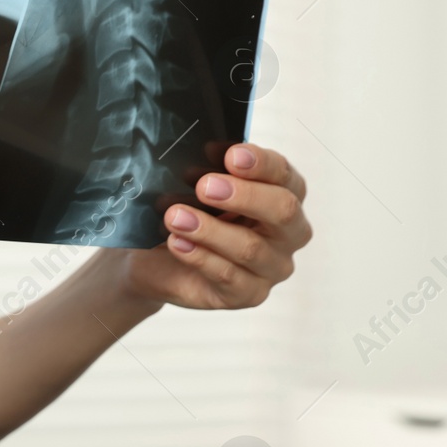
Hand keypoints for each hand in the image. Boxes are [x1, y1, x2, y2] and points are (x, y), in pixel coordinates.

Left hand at [122, 142, 311, 309]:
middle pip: (283, 211)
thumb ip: (212, 171)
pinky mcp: (249, 294)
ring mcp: (273, 267)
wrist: (158, 259)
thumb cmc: (189, 213)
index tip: (232, 155)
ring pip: (251, 248)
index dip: (261, 164)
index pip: (285, 175)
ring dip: (210, 230)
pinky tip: (176, 243)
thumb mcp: (196, 188)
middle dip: (243, 196)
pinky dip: (200, 257)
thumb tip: (210, 152)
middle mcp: (288, 232)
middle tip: (204, 186)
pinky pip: (229, 276)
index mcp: (284, 195)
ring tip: (175, 217)